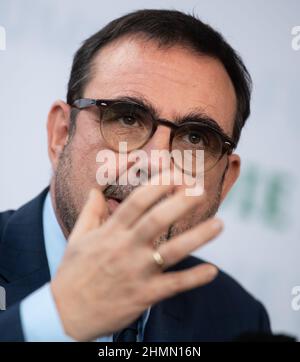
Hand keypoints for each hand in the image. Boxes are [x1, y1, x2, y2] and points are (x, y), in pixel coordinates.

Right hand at [51, 179, 222, 340]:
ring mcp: (137, 272)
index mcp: (111, 233)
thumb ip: (90, 212)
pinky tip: (213, 271)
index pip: (137, 202)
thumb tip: (95, 190)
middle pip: (157, 220)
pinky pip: (174, 286)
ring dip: (198, 237)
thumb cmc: (72, 273)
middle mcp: (126, 249)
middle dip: (181, 202)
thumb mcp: (77, 238)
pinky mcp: (144, 295)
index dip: (158, 185)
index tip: (175, 174)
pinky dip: (194, 279)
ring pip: (172, 251)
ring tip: (219, 224)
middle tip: (200, 189)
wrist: (66, 314)